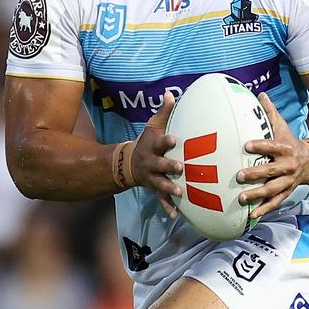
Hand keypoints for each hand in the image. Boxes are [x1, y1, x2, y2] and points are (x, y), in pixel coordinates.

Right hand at [132, 91, 182, 216]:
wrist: (128, 163)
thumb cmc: (147, 142)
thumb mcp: (153, 126)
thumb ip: (164, 112)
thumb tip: (170, 93)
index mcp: (153, 147)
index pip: (160, 142)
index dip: (166, 141)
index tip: (174, 139)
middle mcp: (152, 163)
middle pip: (160, 164)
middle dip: (169, 166)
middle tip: (180, 167)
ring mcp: (152, 177)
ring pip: (161, 183)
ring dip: (169, 188)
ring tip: (180, 192)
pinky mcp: (155, 189)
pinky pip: (161, 199)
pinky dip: (167, 207)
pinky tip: (176, 214)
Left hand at [236, 92, 308, 218]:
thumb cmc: (289, 142)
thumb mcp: (282, 127)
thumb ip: (270, 113)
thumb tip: (259, 94)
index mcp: (286, 148)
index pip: (272, 146)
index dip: (260, 146)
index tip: (246, 145)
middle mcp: (288, 166)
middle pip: (272, 171)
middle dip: (256, 174)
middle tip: (239, 175)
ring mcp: (287, 181)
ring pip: (272, 189)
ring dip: (257, 194)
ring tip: (241, 198)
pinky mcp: (286, 192)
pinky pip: (275, 202)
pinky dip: (264, 209)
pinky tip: (252, 215)